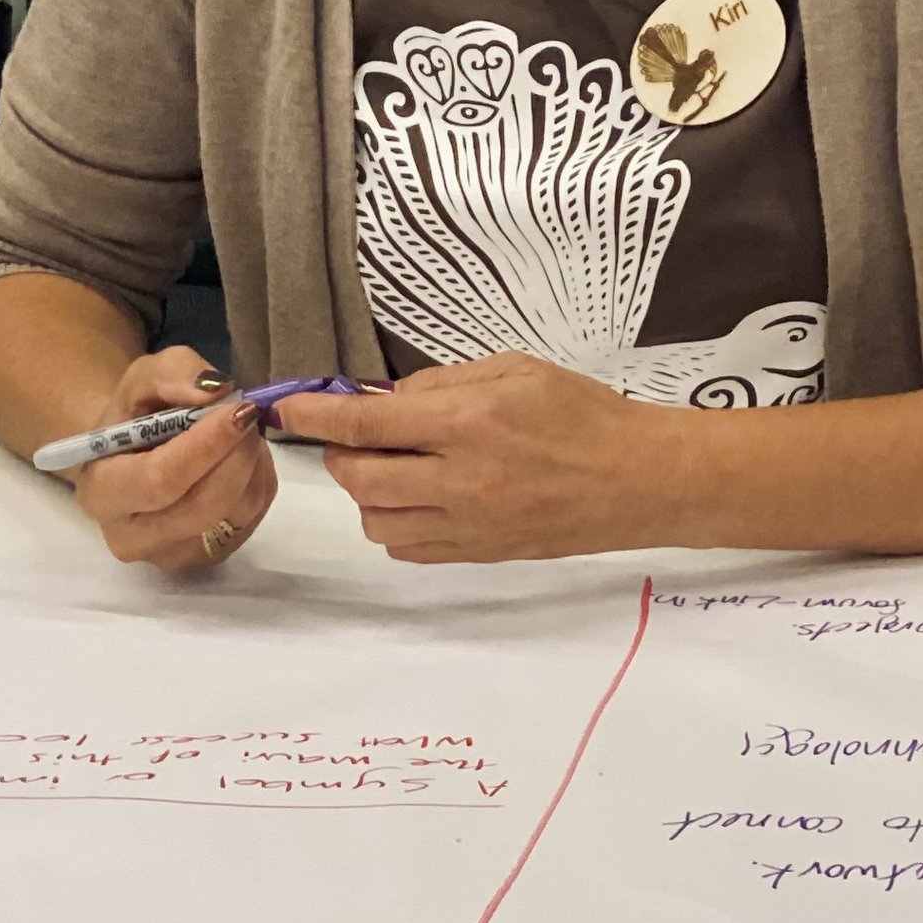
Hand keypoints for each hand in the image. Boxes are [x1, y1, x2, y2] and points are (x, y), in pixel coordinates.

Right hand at [66, 346, 275, 572]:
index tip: (239, 410)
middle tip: (250, 415)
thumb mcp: (143, 378)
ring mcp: (173, 555)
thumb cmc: (133, 415)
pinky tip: (243, 457)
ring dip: (253, 464)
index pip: (161, 480)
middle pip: (204, 504)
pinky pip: (252, 518)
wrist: (131, 453)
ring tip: (245, 432)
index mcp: (101, 493)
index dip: (207, 445)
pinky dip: (259, 480)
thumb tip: (218, 392)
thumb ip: (175, 373)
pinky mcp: (209, 558)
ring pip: (235, 512)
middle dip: (238, 454)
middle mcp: (131, 538)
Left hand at [273, 354, 680, 562]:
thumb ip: (444, 382)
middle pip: (361, 480)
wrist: (638, 479)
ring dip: (369, 493)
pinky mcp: (479, 553)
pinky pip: (409, 547)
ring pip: (377, 521)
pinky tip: (420, 498)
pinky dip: (396, 522)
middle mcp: (461, 480)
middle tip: (361, 435)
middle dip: (344, 455)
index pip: (368, 423)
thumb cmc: (582, 413)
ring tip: (399, 467)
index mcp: (470, 423)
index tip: (283, 408)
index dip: (316, 415)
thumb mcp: (515, 370)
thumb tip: (387, 398)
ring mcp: (470, 525)